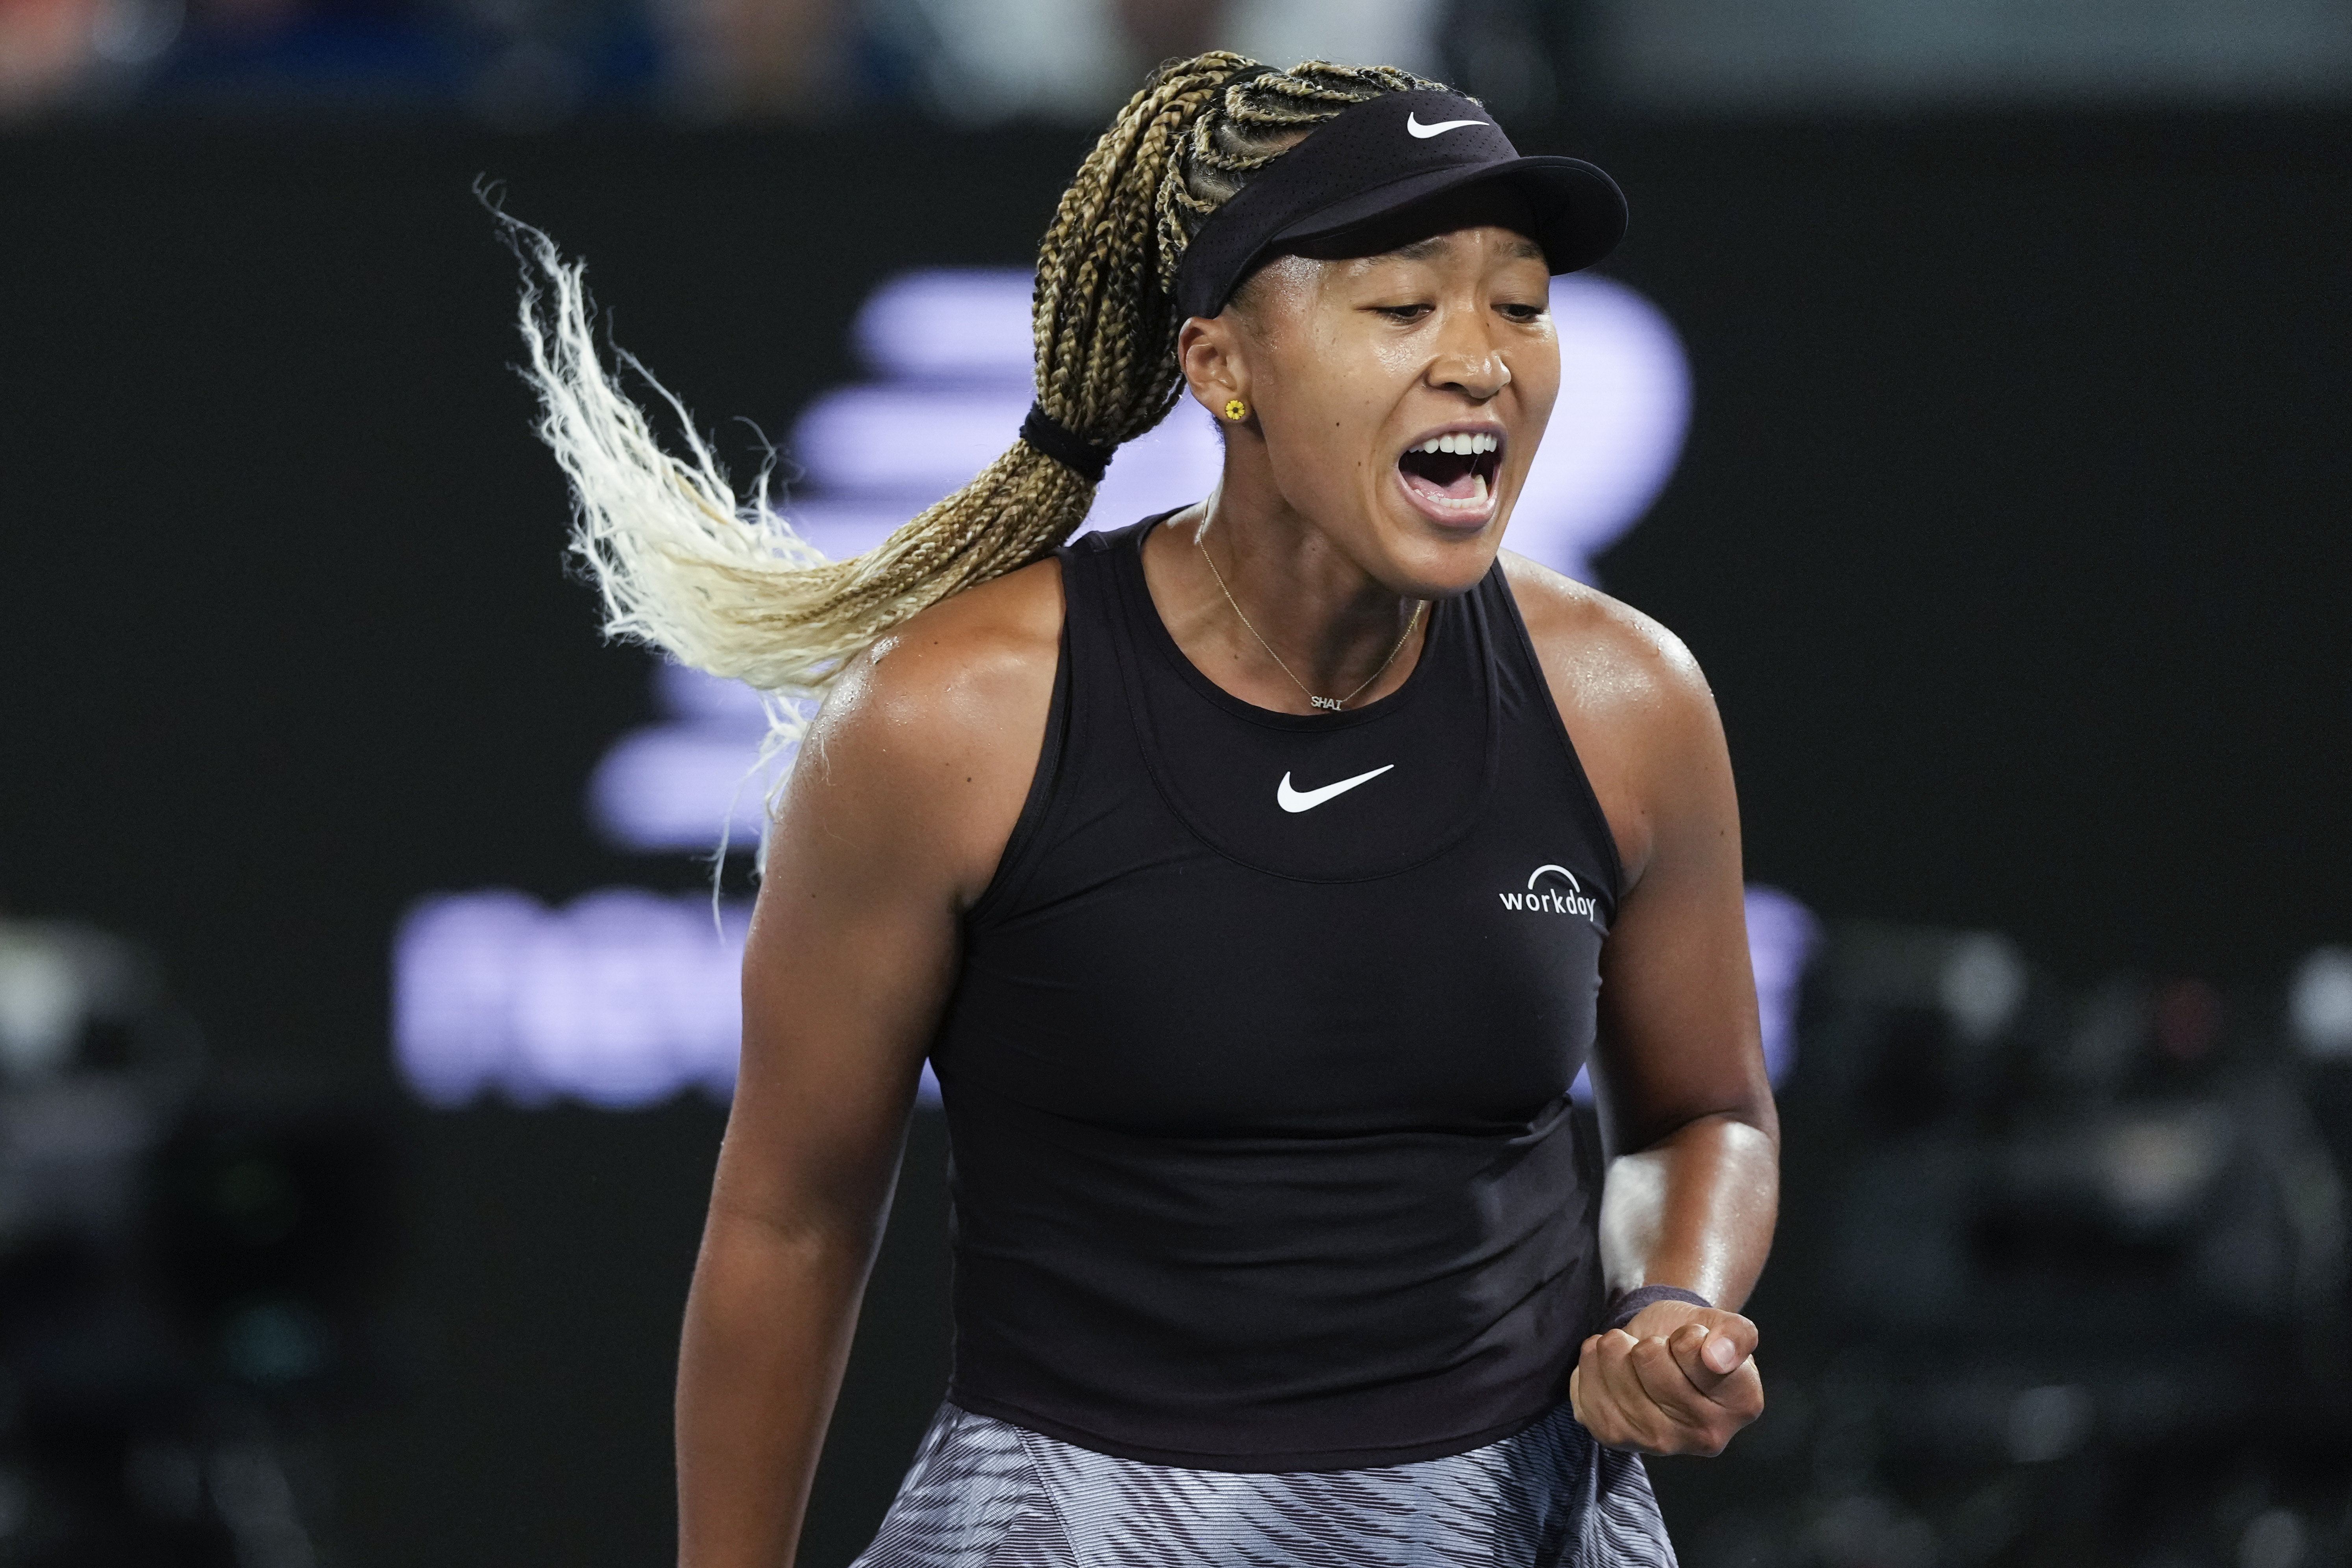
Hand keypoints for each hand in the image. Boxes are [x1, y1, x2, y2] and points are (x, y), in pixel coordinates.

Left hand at [1568, 1300, 1762, 1455]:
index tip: (1690, 1342)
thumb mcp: (1723, 1324)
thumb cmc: (1694, 1341)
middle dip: (1649, 1340)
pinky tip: (1609, 1367)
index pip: (1694, 1350)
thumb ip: (1734, 1334)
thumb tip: (1716, 1356)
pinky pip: (1586, 1384)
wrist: (1659, 1356)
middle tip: (1658, 1349)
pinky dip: (1591, 1362)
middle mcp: (1704, 1436)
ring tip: (1632, 1355)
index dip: (1686, 1333)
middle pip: (1649, 1358)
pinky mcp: (1613, 1437)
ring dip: (1617, 1347)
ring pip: (1614, 1368)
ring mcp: (1657, 1443)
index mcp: (1741, 1404)